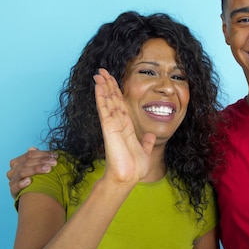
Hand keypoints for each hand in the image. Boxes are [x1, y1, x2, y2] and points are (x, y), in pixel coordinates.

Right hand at [7, 147, 57, 197]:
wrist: (29, 196)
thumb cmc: (34, 179)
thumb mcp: (34, 167)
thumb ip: (35, 157)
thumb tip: (33, 148)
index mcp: (17, 162)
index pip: (30, 154)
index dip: (43, 154)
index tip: (55, 156)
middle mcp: (13, 170)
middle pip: (27, 162)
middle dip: (42, 161)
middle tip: (54, 162)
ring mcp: (12, 180)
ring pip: (22, 172)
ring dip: (36, 169)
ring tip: (48, 169)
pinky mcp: (13, 191)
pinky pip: (16, 187)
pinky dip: (22, 183)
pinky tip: (30, 181)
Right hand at [93, 68, 155, 183]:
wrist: (128, 178)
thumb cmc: (134, 168)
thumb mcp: (144, 151)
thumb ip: (146, 142)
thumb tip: (150, 136)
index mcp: (126, 127)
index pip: (120, 105)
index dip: (116, 91)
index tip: (111, 80)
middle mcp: (117, 124)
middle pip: (112, 100)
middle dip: (107, 84)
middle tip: (102, 70)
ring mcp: (111, 125)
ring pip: (107, 101)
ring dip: (103, 87)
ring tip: (98, 73)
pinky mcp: (108, 128)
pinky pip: (104, 109)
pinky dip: (101, 97)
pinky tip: (98, 86)